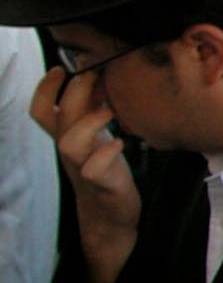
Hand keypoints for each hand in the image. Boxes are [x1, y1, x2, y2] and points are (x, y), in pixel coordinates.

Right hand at [29, 65, 138, 282]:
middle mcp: (71, 151)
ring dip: (88, 122)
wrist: (111, 215)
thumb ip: (91, 112)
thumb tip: (98, 77)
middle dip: (74, 91)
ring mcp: (84, 168)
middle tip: (96, 75)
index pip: (42, 110)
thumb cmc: (106, 170)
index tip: (61, 67)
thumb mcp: (96, 138)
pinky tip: (120, 142)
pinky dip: (107, 152)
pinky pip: (95, 169)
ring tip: (108, 110)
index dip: (45, 88)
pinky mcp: (103, 184)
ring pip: (69, 143)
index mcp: (67, 137)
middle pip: (59, 117)